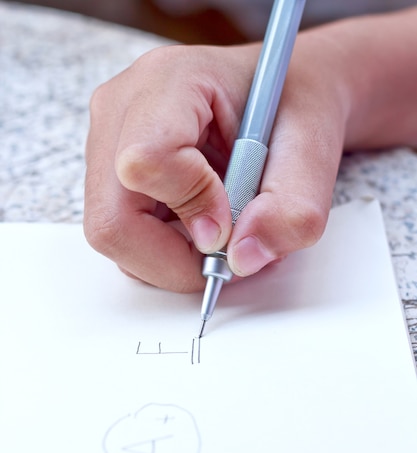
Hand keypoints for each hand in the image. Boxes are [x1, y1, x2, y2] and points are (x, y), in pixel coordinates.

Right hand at [84, 9, 416, 291]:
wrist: (284, 94)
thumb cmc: (294, 104)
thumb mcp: (315, 147)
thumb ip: (292, 207)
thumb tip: (242, 258)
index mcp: (169, 82)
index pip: (145, 162)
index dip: (189, 208)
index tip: (231, 224)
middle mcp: (122, 110)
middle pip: (112, 220)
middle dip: (174, 258)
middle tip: (228, 254)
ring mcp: (108, 144)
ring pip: (115, 237)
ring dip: (172, 257)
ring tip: (222, 232)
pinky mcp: (112, 175)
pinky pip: (124, 236)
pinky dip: (165, 250)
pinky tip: (202, 226)